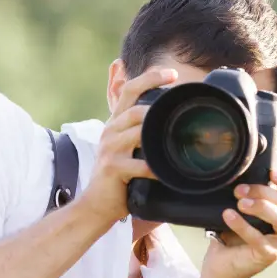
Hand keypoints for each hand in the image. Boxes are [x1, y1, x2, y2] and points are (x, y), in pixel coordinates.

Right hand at [80, 67, 176, 220]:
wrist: (95, 204)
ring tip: (177, 137)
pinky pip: (139, 165)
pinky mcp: (112, 168)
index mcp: (115, 123)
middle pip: (134, 109)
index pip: (129, 90)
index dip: (150, 78)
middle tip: (181, 109)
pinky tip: (168, 172)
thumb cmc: (117, 176)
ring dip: (158, 133)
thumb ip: (142, 133)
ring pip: (137, 132)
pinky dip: (156, 169)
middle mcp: (110, 131)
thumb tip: (171, 124)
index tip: (173, 73)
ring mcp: (110, 149)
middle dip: (158, 106)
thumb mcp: (126, 148)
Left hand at [202, 168, 276, 277]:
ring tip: (240, 202)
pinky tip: (228, 215)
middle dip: (263, 192)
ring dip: (260, 207)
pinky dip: (242, 225)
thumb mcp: (253, 209)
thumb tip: (257, 173)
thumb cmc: (238, 233)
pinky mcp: (271, 257)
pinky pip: (259, 238)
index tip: (271, 173)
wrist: (222, 262)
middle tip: (239, 190)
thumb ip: (262, 195)